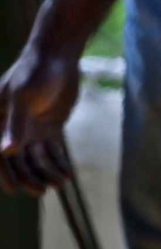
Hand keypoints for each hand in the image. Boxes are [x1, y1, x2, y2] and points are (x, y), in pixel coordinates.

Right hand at [0, 40, 80, 195]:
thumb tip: (7, 151)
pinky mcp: (49, 128)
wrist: (57, 57)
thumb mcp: (24, 97)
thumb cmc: (35, 73)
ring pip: (35, 159)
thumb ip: (16, 124)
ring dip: (45, 173)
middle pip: (17, 162)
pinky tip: (67, 175)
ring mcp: (30, 129)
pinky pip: (52, 152)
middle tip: (43, 191)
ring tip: (60, 183)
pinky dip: (58, 164)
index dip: (4, 174)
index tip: (14, 191)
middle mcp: (11, 128)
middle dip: (28, 178)